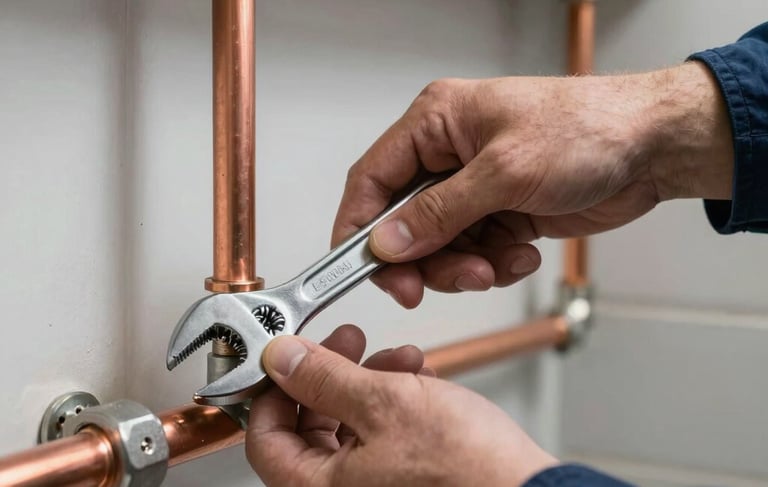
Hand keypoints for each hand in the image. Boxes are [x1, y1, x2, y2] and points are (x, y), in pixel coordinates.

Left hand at [246, 327, 557, 486]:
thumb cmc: (467, 469)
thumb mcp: (385, 403)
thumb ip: (324, 377)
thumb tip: (282, 358)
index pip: (264, 438)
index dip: (273, 388)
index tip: (290, 355)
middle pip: (307, 428)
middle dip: (331, 376)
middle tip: (348, 341)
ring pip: (348, 427)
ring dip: (368, 382)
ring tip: (400, 358)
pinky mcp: (404, 481)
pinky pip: (380, 437)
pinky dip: (393, 403)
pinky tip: (417, 379)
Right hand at [332, 62, 732, 306]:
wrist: (651, 148)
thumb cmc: (587, 130)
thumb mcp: (503, 173)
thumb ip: (438, 213)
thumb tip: (386, 242)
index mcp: (437, 122)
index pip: (372, 179)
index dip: (359, 227)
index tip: (359, 268)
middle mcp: (449, 155)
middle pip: (403, 222)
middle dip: (423, 259)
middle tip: (441, 282)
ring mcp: (474, 186)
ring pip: (439, 245)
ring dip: (464, 266)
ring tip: (496, 265)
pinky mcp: (499, 212)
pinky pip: (475, 252)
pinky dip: (494, 264)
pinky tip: (521, 255)